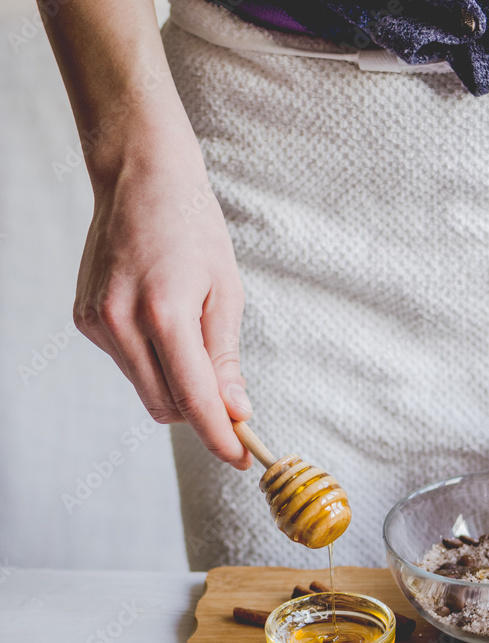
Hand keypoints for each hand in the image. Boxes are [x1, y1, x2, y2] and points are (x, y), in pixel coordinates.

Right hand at [73, 127, 251, 469]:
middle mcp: (121, 320)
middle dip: (200, 412)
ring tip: (189, 334)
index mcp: (164, 311)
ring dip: (174, 384)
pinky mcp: (84, 319)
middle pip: (165, 405)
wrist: (140, 177)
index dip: (220, 435)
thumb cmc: (193, 227)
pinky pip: (127, 365)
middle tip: (229, 399)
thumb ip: (225, 358)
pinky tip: (158, 320)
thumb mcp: (226, 290)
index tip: (241, 457)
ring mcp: (96, 321)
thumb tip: (236, 412)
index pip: (194, 397)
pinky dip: (151, 361)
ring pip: (145, 389)